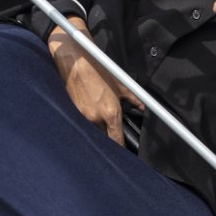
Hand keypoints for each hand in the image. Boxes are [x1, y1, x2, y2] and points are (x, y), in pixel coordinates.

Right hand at [48, 29, 134, 143]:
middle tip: (111, 137)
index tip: (123, 151)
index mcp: (111, 113)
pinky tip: (89, 119)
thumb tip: (141, 106)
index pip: (117, 139)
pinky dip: (87, 125)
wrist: (76, 64)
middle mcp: (97, 118)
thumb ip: (132, 98)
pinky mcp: (74, 113)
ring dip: (98, 132)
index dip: (120, 148)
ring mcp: (84, 117)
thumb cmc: (98, 71)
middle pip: (105, 139)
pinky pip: (82, 125)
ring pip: (93, 133)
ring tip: (100, 126)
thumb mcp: (119, 85)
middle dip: (108, 140)